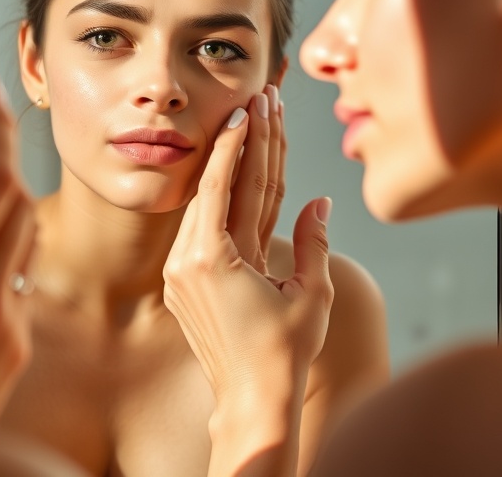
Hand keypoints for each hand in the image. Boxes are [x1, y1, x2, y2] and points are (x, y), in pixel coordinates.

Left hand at [163, 105, 333, 473]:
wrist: (250, 401)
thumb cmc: (285, 352)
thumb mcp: (311, 295)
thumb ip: (314, 242)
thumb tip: (320, 201)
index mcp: (217, 259)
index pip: (229, 183)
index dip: (242, 142)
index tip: (251, 107)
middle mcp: (190, 260)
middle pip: (218, 186)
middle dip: (239, 141)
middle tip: (254, 101)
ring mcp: (181, 272)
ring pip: (209, 205)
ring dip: (228, 167)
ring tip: (245, 128)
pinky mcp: (182, 283)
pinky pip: (202, 230)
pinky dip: (219, 202)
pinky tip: (231, 176)